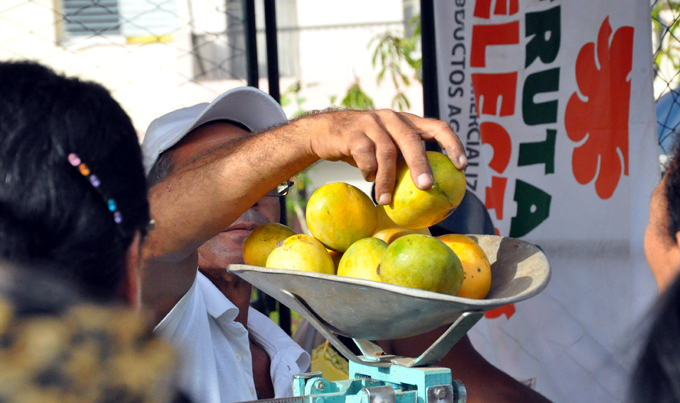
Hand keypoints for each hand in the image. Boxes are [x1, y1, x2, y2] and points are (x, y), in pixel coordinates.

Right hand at [298, 109, 466, 204]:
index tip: (462, 166)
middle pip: (412, 140)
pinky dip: (369, 171)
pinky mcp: (353, 133)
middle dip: (421, 165)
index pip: (437, 127)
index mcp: (406, 121)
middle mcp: (392, 118)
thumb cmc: (362, 147)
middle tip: (427, 187)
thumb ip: (403, 160)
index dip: (452, 145)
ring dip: (387, 180)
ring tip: (386, 200)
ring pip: (387, 152)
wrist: (324, 133)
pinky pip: (365, 155)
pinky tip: (368, 180)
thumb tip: (429, 191)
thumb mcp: (385, 149)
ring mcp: (371, 123)